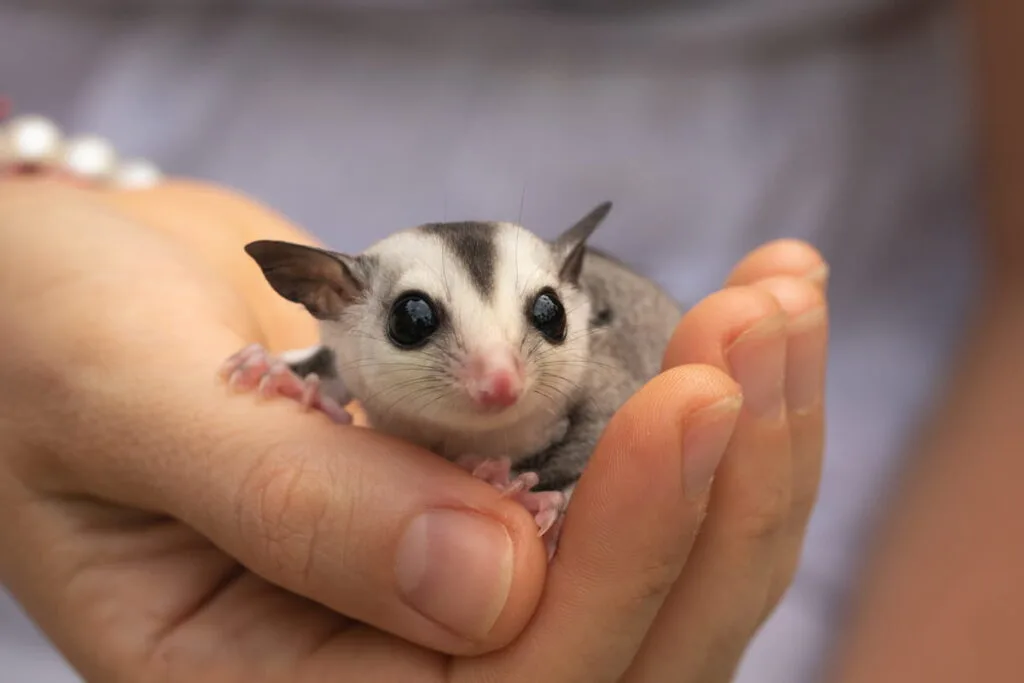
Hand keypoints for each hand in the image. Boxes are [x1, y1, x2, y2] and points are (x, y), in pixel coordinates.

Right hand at [0, 177, 826, 681]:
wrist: (69, 297)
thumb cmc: (42, 343)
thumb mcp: (123, 402)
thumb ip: (283, 501)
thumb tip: (492, 584)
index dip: (615, 563)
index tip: (690, 399)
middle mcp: (382, 667)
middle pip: (618, 647)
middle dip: (719, 488)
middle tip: (765, 321)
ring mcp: (451, 592)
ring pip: (658, 573)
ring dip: (745, 438)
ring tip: (778, 297)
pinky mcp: (495, 506)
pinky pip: (633, 491)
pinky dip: (708, 403)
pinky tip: (749, 311)